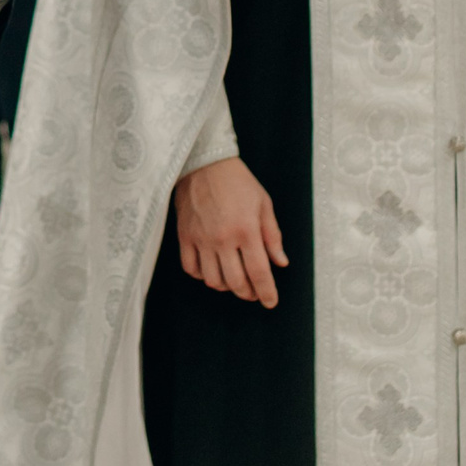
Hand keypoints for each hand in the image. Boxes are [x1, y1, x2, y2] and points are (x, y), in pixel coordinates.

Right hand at [174, 156, 288, 307]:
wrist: (204, 163)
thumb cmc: (237, 182)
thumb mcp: (263, 204)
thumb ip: (273, 236)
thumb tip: (281, 262)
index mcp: (246, 230)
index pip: (259, 272)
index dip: (267, 292)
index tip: (270, 302)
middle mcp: (223, 239)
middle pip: (236, 282)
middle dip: (248, 293)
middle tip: (254, 292)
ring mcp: (201, 239)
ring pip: (213, 280)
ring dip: (226, 286)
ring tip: (233, 280)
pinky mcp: (184, 236)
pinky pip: (191, 268)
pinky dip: (202, 276)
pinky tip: (211, 270)